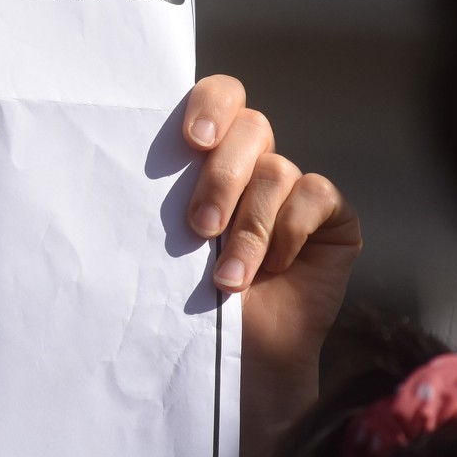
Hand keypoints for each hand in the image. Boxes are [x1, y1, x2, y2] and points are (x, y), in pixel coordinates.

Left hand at [182, 75, 361, 456]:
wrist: (236, 359)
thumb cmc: (187, 296)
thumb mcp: (166, 237)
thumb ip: (164, 192)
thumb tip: (124, 156)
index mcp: (210, 153)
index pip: (219, 97)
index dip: (210, 103)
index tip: (190, 139)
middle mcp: (256, 160)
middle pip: (250, 128)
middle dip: (220, 179)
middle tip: (198, 228)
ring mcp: (295, 186)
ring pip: (276, 170)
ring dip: (248, 229)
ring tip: (226, 279)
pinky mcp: (331, 215)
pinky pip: (315, 195)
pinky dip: (288, 233)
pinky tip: (274, 270)